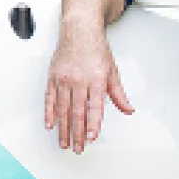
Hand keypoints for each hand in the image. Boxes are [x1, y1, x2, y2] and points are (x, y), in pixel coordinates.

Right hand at [43, 24, 132, 152]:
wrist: (79, 30)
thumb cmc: (95, 49)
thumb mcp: (112, 70)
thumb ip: (119, 93)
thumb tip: (128, 109)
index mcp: (95, 79)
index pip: (95, 107)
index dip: (93, 124)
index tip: (92, 137)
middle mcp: (79, 80)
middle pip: (77, 112)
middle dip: (78, 133)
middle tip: (78, 148)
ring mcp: (64, 79)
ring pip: (62, 109)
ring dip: (63, 129)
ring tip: (65, 142)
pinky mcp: (53, 77)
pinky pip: (49, 99)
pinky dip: (49, 114)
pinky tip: (50, 125)